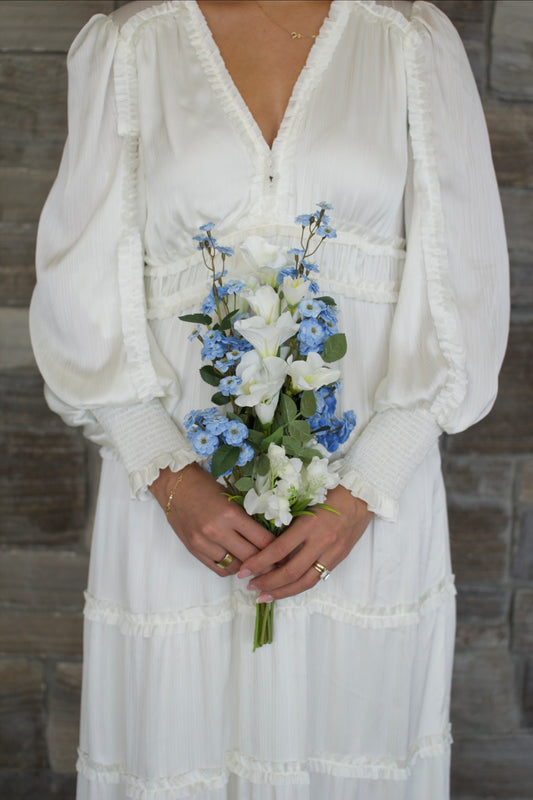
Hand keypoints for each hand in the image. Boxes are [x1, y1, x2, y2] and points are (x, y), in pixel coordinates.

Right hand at [150, 463, 274, 575]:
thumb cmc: (206, 486)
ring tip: (255, 560)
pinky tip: (236, 560)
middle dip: (267, 562)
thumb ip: (247, 517)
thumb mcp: (231, 497)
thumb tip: (270, 535)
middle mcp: (217, 531)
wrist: (175, 485)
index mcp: (231, 514)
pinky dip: (231, 568)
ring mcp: (204, 543)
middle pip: (251, 557)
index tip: (286, 551)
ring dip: (247, 565)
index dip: (278, 549)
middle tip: (277, 563)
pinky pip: (219, 569)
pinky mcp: (194, 550)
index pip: (262, 540)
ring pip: (236, 566)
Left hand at [237, 486, 372, 600]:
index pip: (279, 550)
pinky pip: (317, 578)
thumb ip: (287, 521)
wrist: (361, 496)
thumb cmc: (329, 492)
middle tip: (251, 586)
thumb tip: (263, 540)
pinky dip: (299, 586)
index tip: (244, 569)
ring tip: (265, 596)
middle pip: (291, 572)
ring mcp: (332, 552)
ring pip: (305, 582)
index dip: (259, 563)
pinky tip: (286, 589)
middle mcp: (321, 541)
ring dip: (283, 592)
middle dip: (268, 582)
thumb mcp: (304, 502)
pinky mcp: (338, 559)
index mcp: (309, 524)